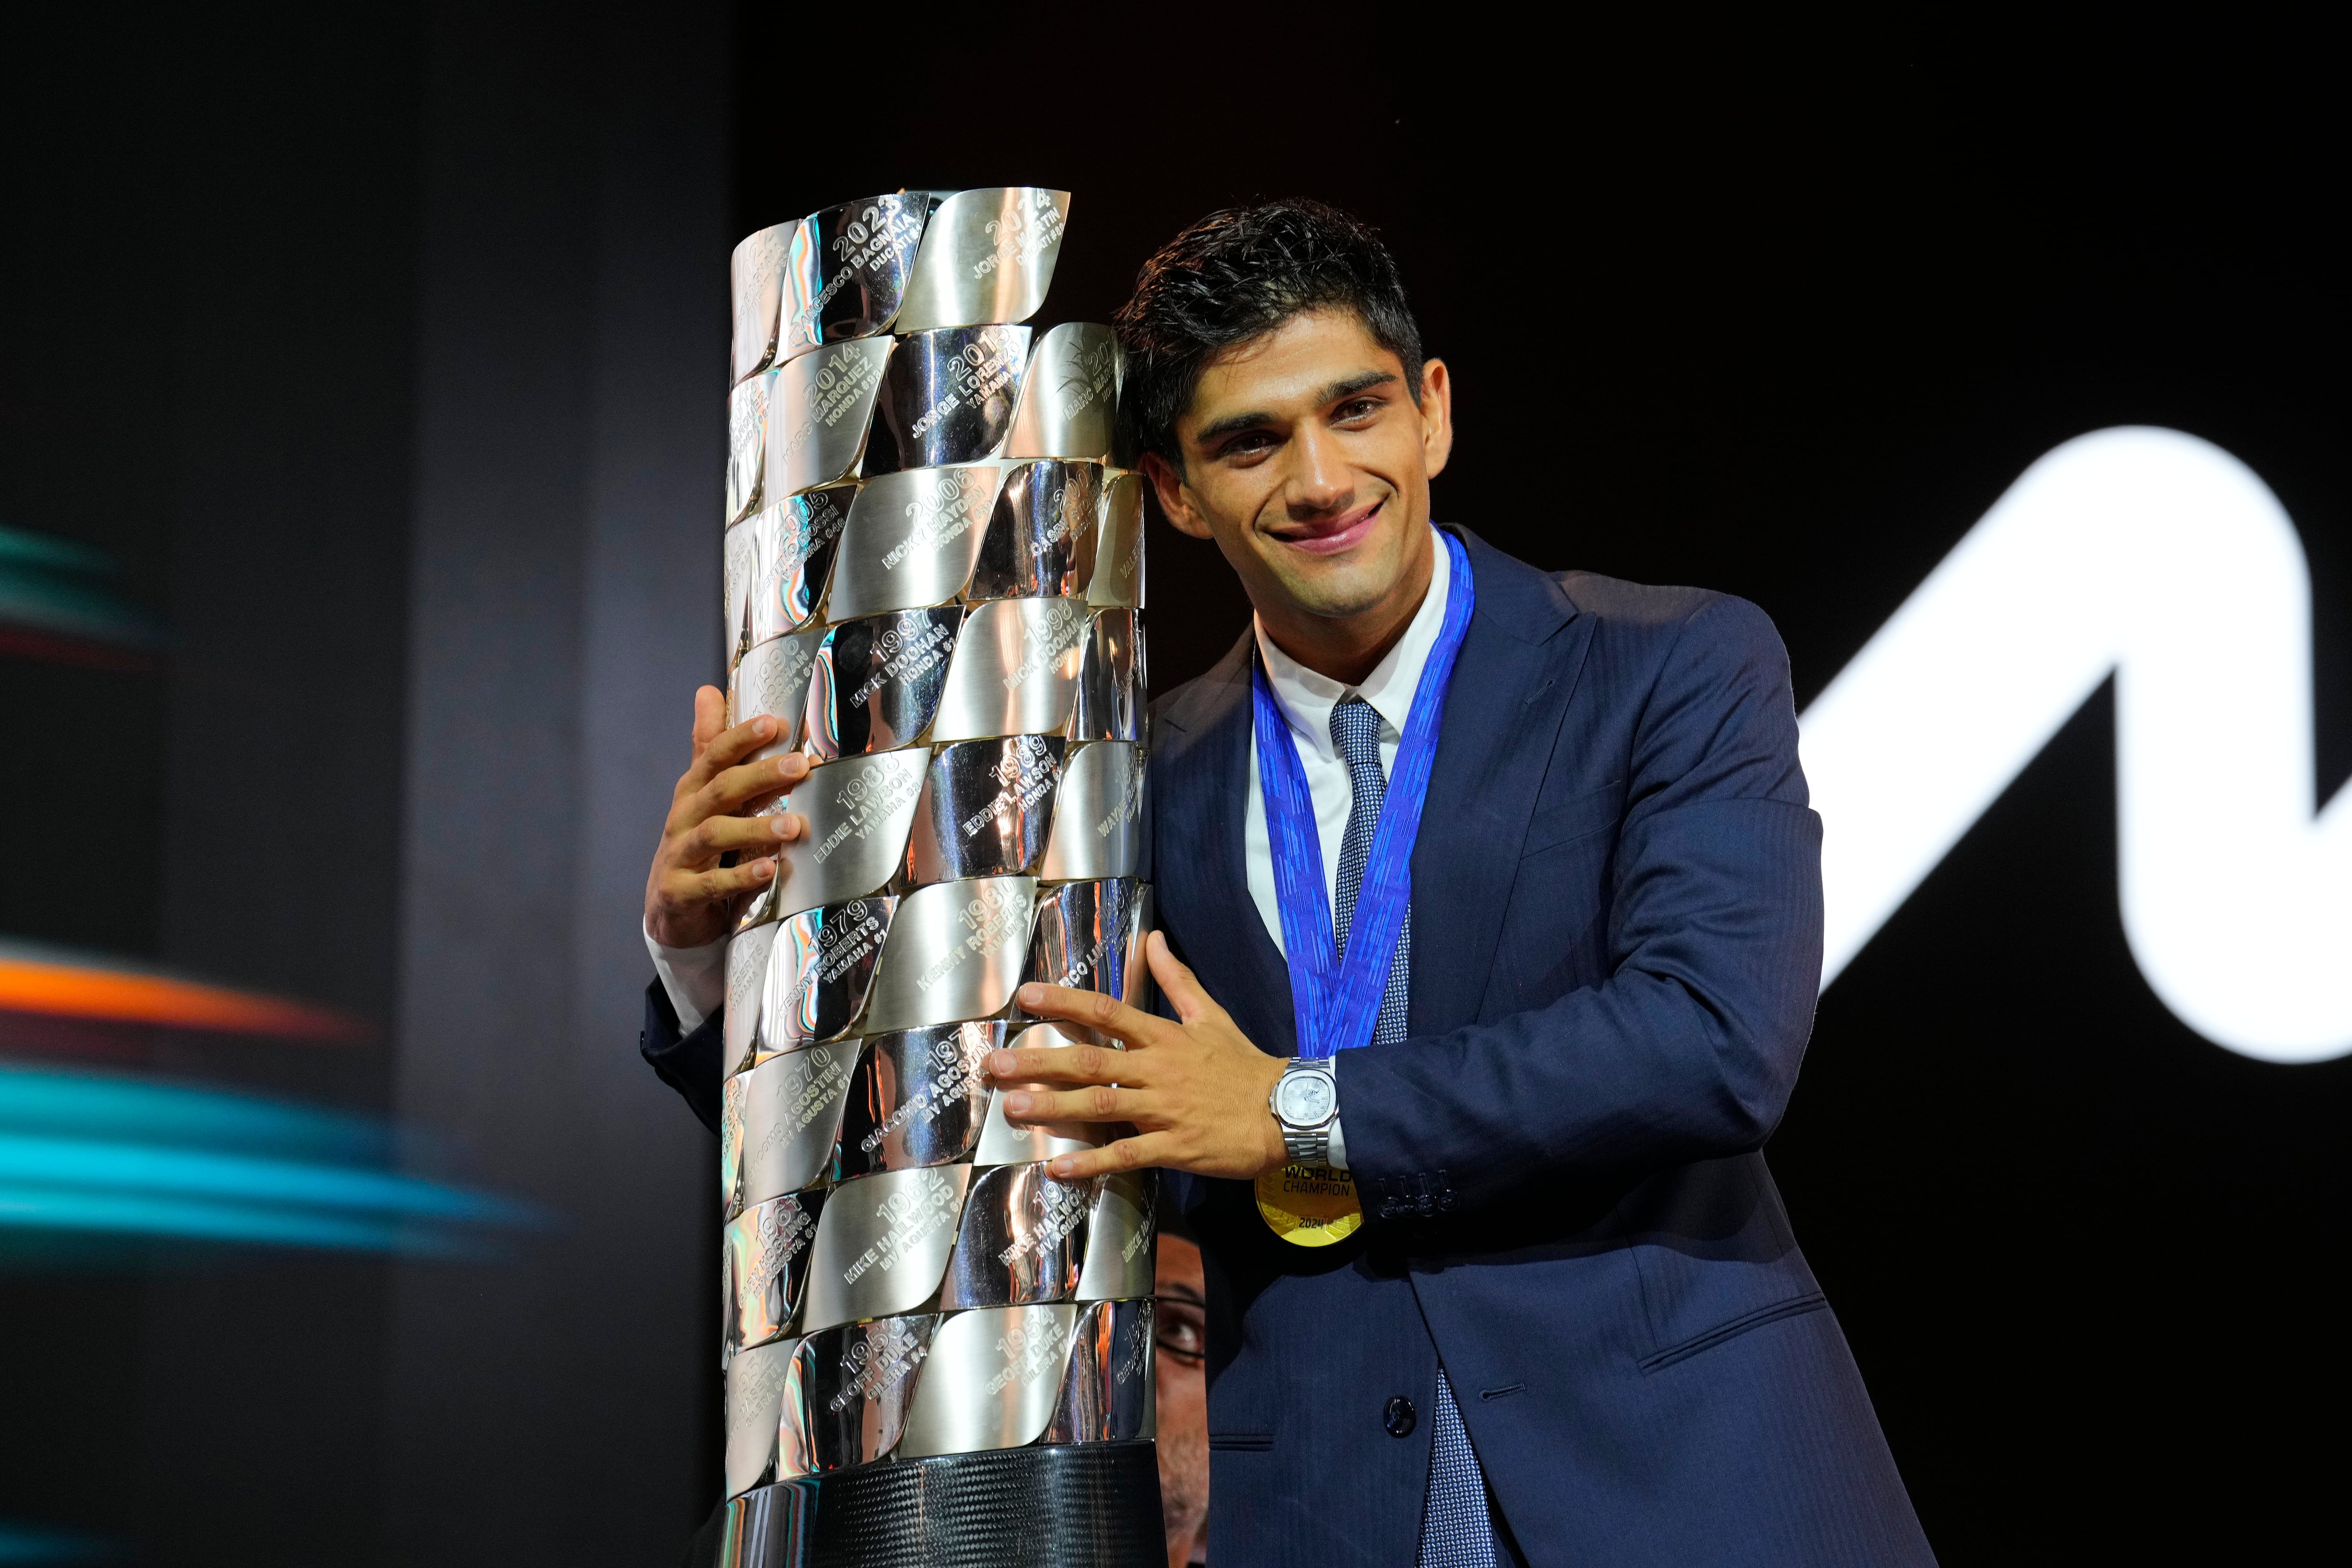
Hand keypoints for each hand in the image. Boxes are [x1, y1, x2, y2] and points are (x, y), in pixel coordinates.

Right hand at [643, 685, 809, 949]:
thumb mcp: (702, 793)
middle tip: (800, 766)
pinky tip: (769, 870)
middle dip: (760, 775)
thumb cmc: (696, 844)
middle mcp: (684, 817)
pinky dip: (742, 877)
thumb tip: (707, 691)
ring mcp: (679, 855)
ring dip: (756, 827)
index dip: (741, 737)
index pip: (714, 755)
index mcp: (693, 790)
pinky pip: (712, 884)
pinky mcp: (680, 892)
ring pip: (716, 833)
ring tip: (793, 825)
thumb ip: (710, 747)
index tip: (775, 723)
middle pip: (720, 789)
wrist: (669, 907)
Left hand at [989, 932, 1287, 1180]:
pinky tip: (1057, 1168)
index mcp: (1164, 1036)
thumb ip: (1177, 979)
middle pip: (1090, 1061)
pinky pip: (1125, 1155)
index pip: (1106, 1013)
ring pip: (1100, 1106)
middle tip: (995, 1064)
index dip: (1063, 1004)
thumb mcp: (1212, 1015)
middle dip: (1039, 1061)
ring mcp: (1164, 1110)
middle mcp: (1157, 1069)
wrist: (1286, 1111)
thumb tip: (1154, 939)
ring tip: (1012, 1109)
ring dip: (1053, 1108)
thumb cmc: (1244, 1065)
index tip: (1025, 997)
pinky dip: (1091, 1162)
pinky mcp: (1174, 1147)